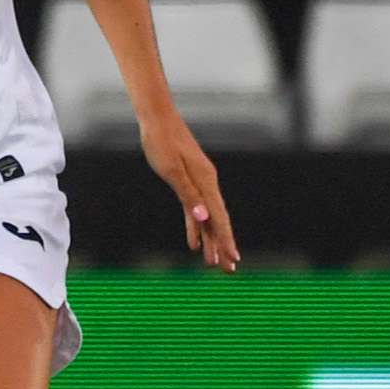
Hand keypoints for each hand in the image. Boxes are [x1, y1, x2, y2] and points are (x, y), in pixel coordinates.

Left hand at [139, 113, 239, 272]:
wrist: (157, 118)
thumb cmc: (161, 142)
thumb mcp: (172, 171)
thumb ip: (189, 196)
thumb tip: (204, 218)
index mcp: (206, 182)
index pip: (219, 218)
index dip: (226, 241)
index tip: (233, 260)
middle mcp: (207, 184)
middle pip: (217, 221)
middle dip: (223, 246)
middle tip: (229, 270)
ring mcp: (199, 182)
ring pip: (207, 218)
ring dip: (210, 241)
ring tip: (214, 263)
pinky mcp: (189, 181)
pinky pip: (195, 210)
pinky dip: (195, 227)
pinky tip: (193, 243)